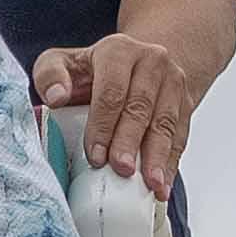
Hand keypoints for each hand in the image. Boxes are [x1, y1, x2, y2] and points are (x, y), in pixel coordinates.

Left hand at [38, 29, 224, 194]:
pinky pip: (180, 135)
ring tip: (152, 184)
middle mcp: (151, 62)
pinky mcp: (186, 103)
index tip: (95, 155)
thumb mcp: (63, 62)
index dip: (103, 125)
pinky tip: (163, 185)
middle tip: (122, 170)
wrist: (138, 63)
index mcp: (118, 51)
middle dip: (130, 142)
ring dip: (158, 156)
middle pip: (141, 106)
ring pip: (166, 122)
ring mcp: (173, 82)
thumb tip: (56, 97)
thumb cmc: (94, 71)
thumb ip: (50, 75)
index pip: (111, 90)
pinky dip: (172, 163)